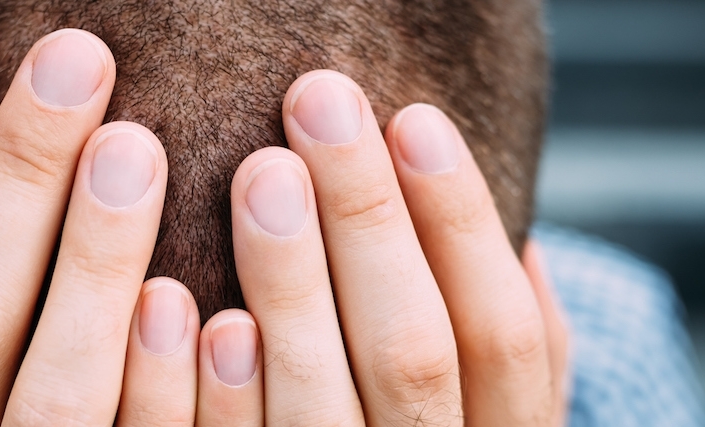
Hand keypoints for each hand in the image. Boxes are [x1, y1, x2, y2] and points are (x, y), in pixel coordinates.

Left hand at [198, 71, 569, 425]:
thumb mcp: (489, 421)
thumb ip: (503, 363)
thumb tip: (525, 254)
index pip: (502, 335)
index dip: (462, 223)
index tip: (411, 118)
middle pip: (412, 354)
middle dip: (368, 221)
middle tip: (316, 106)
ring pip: (317, 409)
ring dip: (289, 286)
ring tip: (260, 173)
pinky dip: (205, 391)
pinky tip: (179, 303)